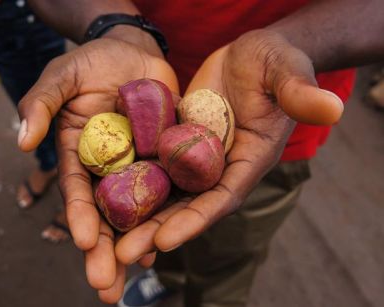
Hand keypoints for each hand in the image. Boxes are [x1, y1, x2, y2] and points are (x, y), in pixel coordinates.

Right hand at [17, 38, 177, 301]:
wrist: (131, 50)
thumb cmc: (90, 61)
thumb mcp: (60, 76)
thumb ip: (39, 104)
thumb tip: (22, 142)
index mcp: (78, 152)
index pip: (78, 190)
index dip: (81, 217)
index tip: (86, 243)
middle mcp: (107, 166)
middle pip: (106, 213)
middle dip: (105, 251)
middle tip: (106, 289)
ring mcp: (138, 164)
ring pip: (136, 211)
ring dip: (135, 246)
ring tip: (136, 278)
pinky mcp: (165, 157)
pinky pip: (167, 190)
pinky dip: (165, 218)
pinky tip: (164, 246)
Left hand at [113, 29, 343, 285]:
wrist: (249, 54)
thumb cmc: (274, 61)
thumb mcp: (286, 71)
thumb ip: (300, 92)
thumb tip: (331, 107)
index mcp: (248, 160)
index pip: (222, 197)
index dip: (195, 220)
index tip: (165, 240)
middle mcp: (220, 167)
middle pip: (187, 206)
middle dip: (156, 231)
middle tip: (123, 255)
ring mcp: (196, 157)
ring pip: (165, 193)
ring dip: (138, 216)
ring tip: (107, 239)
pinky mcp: (176, 142)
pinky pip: (152, 167)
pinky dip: (131, 184)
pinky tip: (104, 198)